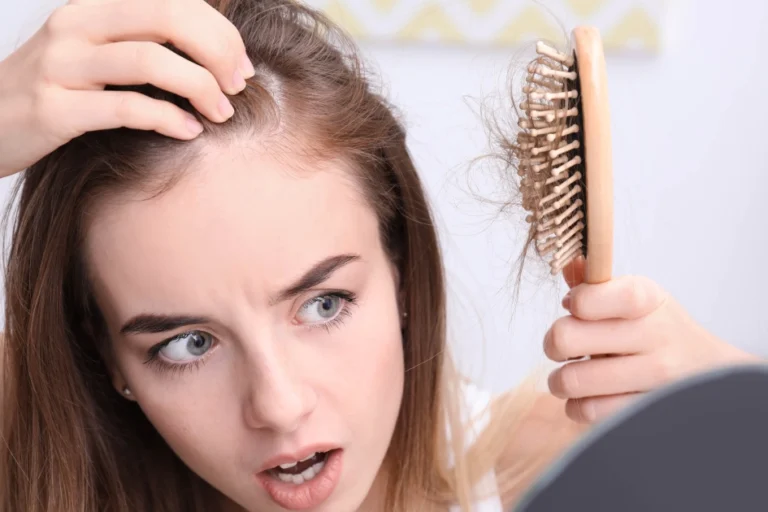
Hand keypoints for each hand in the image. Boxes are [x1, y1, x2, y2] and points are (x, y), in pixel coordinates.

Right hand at [0, 0, 255, 177]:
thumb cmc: (56, 92)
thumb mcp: (94, 53)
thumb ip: (142, 44)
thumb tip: (215, 56)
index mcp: (93, 8)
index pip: (172, 0)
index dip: (219, 31)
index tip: (241, 66)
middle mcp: (76, 27)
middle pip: (168, 18)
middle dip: (217, 52)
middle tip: (237, 86)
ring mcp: (62, 66)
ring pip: (150, 61)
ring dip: (200, 88)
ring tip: (221, 113)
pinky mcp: (55, 109)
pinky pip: (126, 108)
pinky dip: (168, 119)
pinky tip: (189, 131)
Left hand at [544, 258, 758, 423]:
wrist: (710, 373)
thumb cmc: (657, 329)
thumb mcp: (635, 297)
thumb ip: (595, 284)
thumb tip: (567, 264)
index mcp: (647, 298)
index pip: (593, 295)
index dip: (574, 302)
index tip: (575, 307)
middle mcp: (654, 334)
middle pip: (566, 338)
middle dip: (553, 343)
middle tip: (562, 347)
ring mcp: (654, 375)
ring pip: (572, 380)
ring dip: (560, 380)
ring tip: (571, 376)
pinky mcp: (646, 410)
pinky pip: (587, 411)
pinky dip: (576, 406)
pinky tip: (588, 397)